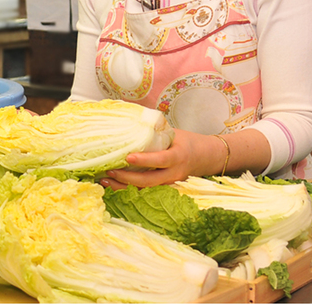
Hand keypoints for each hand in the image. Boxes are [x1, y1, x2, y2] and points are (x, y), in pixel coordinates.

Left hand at [99, 129, 221, 189]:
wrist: (206, 158)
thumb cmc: (187, 142)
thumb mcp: (174, 133)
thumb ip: (155, 131)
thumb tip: (130, 120)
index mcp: (178, 157)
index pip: (160, 160)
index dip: (144, 160)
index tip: (128, 157)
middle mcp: (174, 174)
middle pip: (149, 181)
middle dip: (127, 178)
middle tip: (109, 171)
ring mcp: (169, 184)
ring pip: (145, 190)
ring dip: (124, 187)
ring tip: (105, 180)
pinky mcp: (164, 189)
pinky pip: (145, 191)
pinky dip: (128, 189)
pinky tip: (113, 185)